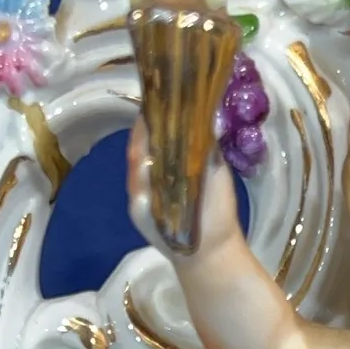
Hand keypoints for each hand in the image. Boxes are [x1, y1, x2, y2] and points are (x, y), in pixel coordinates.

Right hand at [126, 119, 238, 255]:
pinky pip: (137, 198)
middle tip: (149, 114)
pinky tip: (144, 170)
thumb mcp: (213, 172)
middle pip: (138, 149)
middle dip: (142, 133)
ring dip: (139, 155)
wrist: (212, 247)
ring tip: (145, 137)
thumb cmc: (214, 208)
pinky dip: (140, 186)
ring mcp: (142, 196)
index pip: (151, 136)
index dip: (151, 119)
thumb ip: (206, 148)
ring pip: (135, 170)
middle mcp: (149, 177)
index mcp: (165, 164)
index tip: (158, 101)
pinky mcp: (141, 215)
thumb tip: (209, 116)